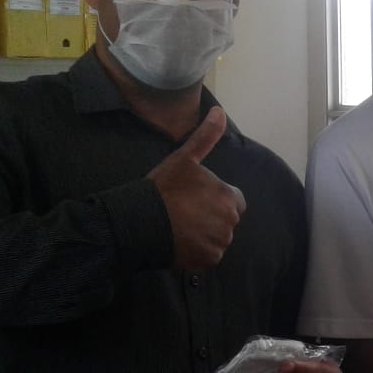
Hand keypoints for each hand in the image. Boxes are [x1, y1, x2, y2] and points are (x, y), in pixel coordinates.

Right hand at [147, 106, 246, 269]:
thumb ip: (206, 136)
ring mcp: (219, 244)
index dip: (214, 197)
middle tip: (184, 212)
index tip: (194, 197)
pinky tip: (180, 242)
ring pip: (217, 238)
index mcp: (229, 197)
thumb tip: (219, 110)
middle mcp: (230, 222)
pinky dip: (197, 251)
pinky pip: (208, 256)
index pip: (232, 199)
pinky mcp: (208, 262)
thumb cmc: (163, 188)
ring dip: (204, 234)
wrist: (139, 221)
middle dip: (210, 216)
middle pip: (225, 219)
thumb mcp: (184, 158)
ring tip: (180, 226)